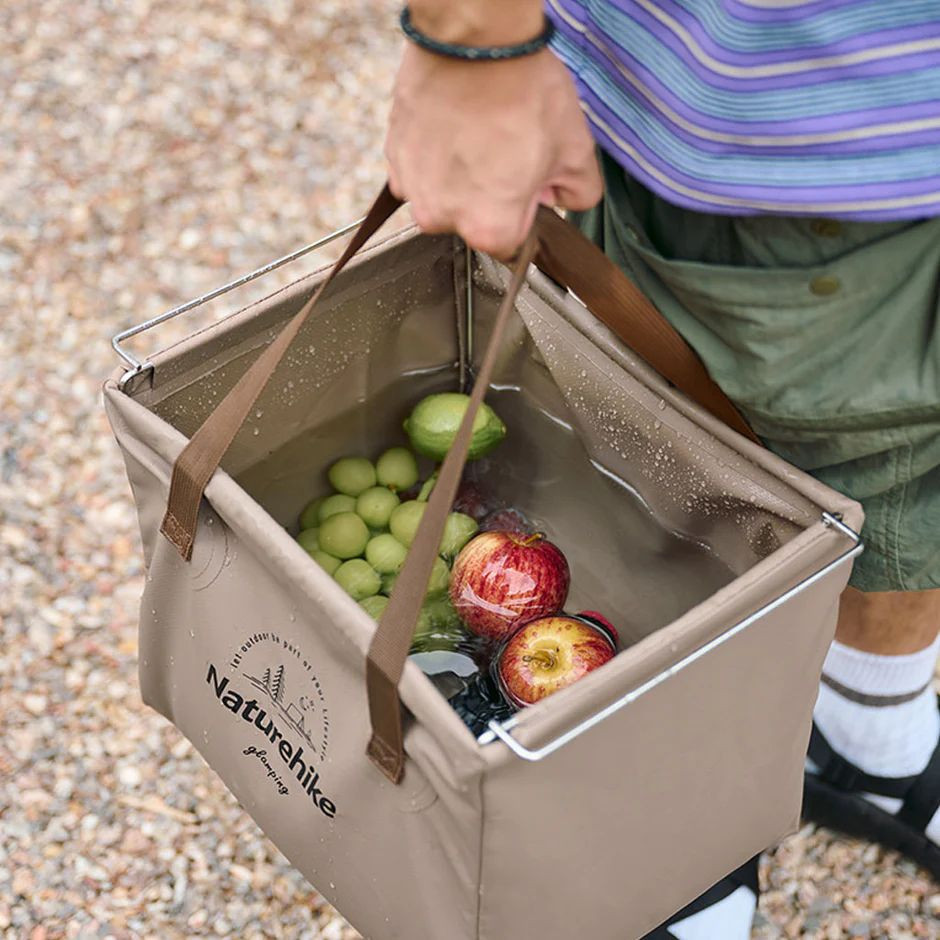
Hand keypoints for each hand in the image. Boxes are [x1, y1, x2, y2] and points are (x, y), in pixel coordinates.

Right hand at [385, 43, 601, 258]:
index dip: (524, 210)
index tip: (528, 182)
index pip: (510, 241)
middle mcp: (442, 218)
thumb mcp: (577, 151)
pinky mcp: (394, 154)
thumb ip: (578, 194)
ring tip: (479, 132)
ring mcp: (413, 186)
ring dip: (460, 174)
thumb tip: (564, 200)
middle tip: (506, 148)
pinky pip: (420, 168)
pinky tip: (455, 124)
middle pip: (472, 219)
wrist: (476, 42)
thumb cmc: (523, 95)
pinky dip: (436, 153)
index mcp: (488, 229)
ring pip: (444, 193)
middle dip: (490, 194)